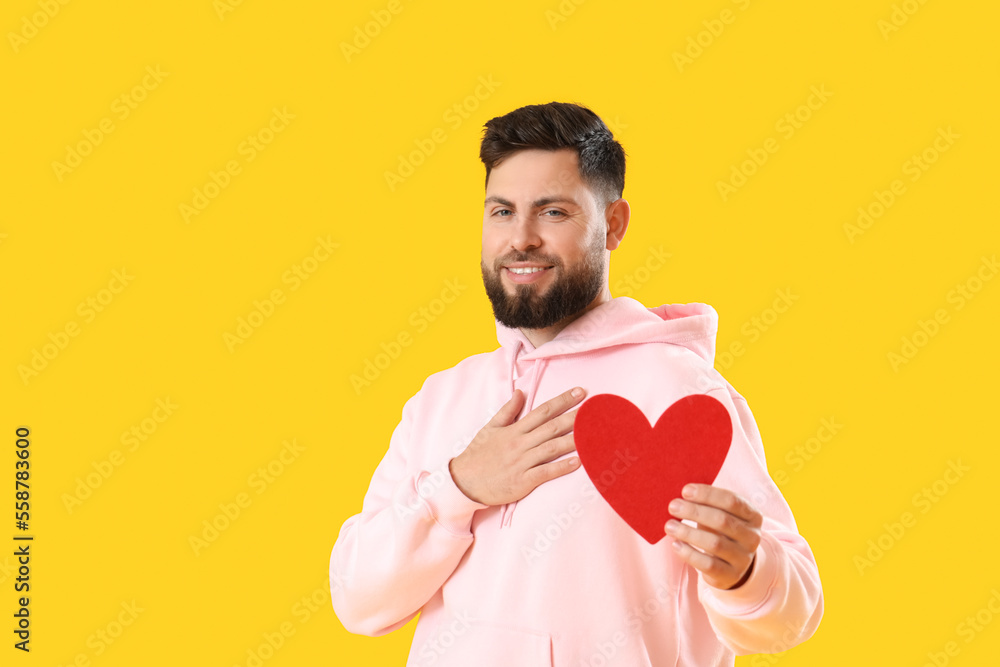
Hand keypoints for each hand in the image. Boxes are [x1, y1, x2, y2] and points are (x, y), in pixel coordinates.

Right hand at [449, 387, 585, 505]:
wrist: (464, 482)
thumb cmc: (478, 455)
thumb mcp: (490, 428)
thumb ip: (507, 411)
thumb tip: (520, 392)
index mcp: (514, 430)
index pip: (542, 411)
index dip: (562, 401)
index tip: (579, 392)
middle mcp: (520, 443)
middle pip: (552, 427)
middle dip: (574, 417)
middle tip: (594, 409)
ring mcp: (522, 462)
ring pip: (552, 448)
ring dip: (573, 440)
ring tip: (593, 433)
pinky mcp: (523, 481)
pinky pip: (546, 472)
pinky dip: (562, 467)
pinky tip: (578, 462)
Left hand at [664, 483, 761, 589]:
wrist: (732, 564)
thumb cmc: (721, 531)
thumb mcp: (721, 514)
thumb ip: (708, 503)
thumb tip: (682, 493)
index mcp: (753, 516)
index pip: (732, 501)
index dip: (707, 494)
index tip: (685, 491)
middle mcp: (753, 537)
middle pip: (722, 520)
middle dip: (694, 512)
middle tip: (673, 507)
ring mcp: (744, 558)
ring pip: (715, 544)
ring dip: (688, 532)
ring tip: (669, 526)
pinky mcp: (731, 575)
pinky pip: (708, 565)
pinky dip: (689, 554)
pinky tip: (676, 544)